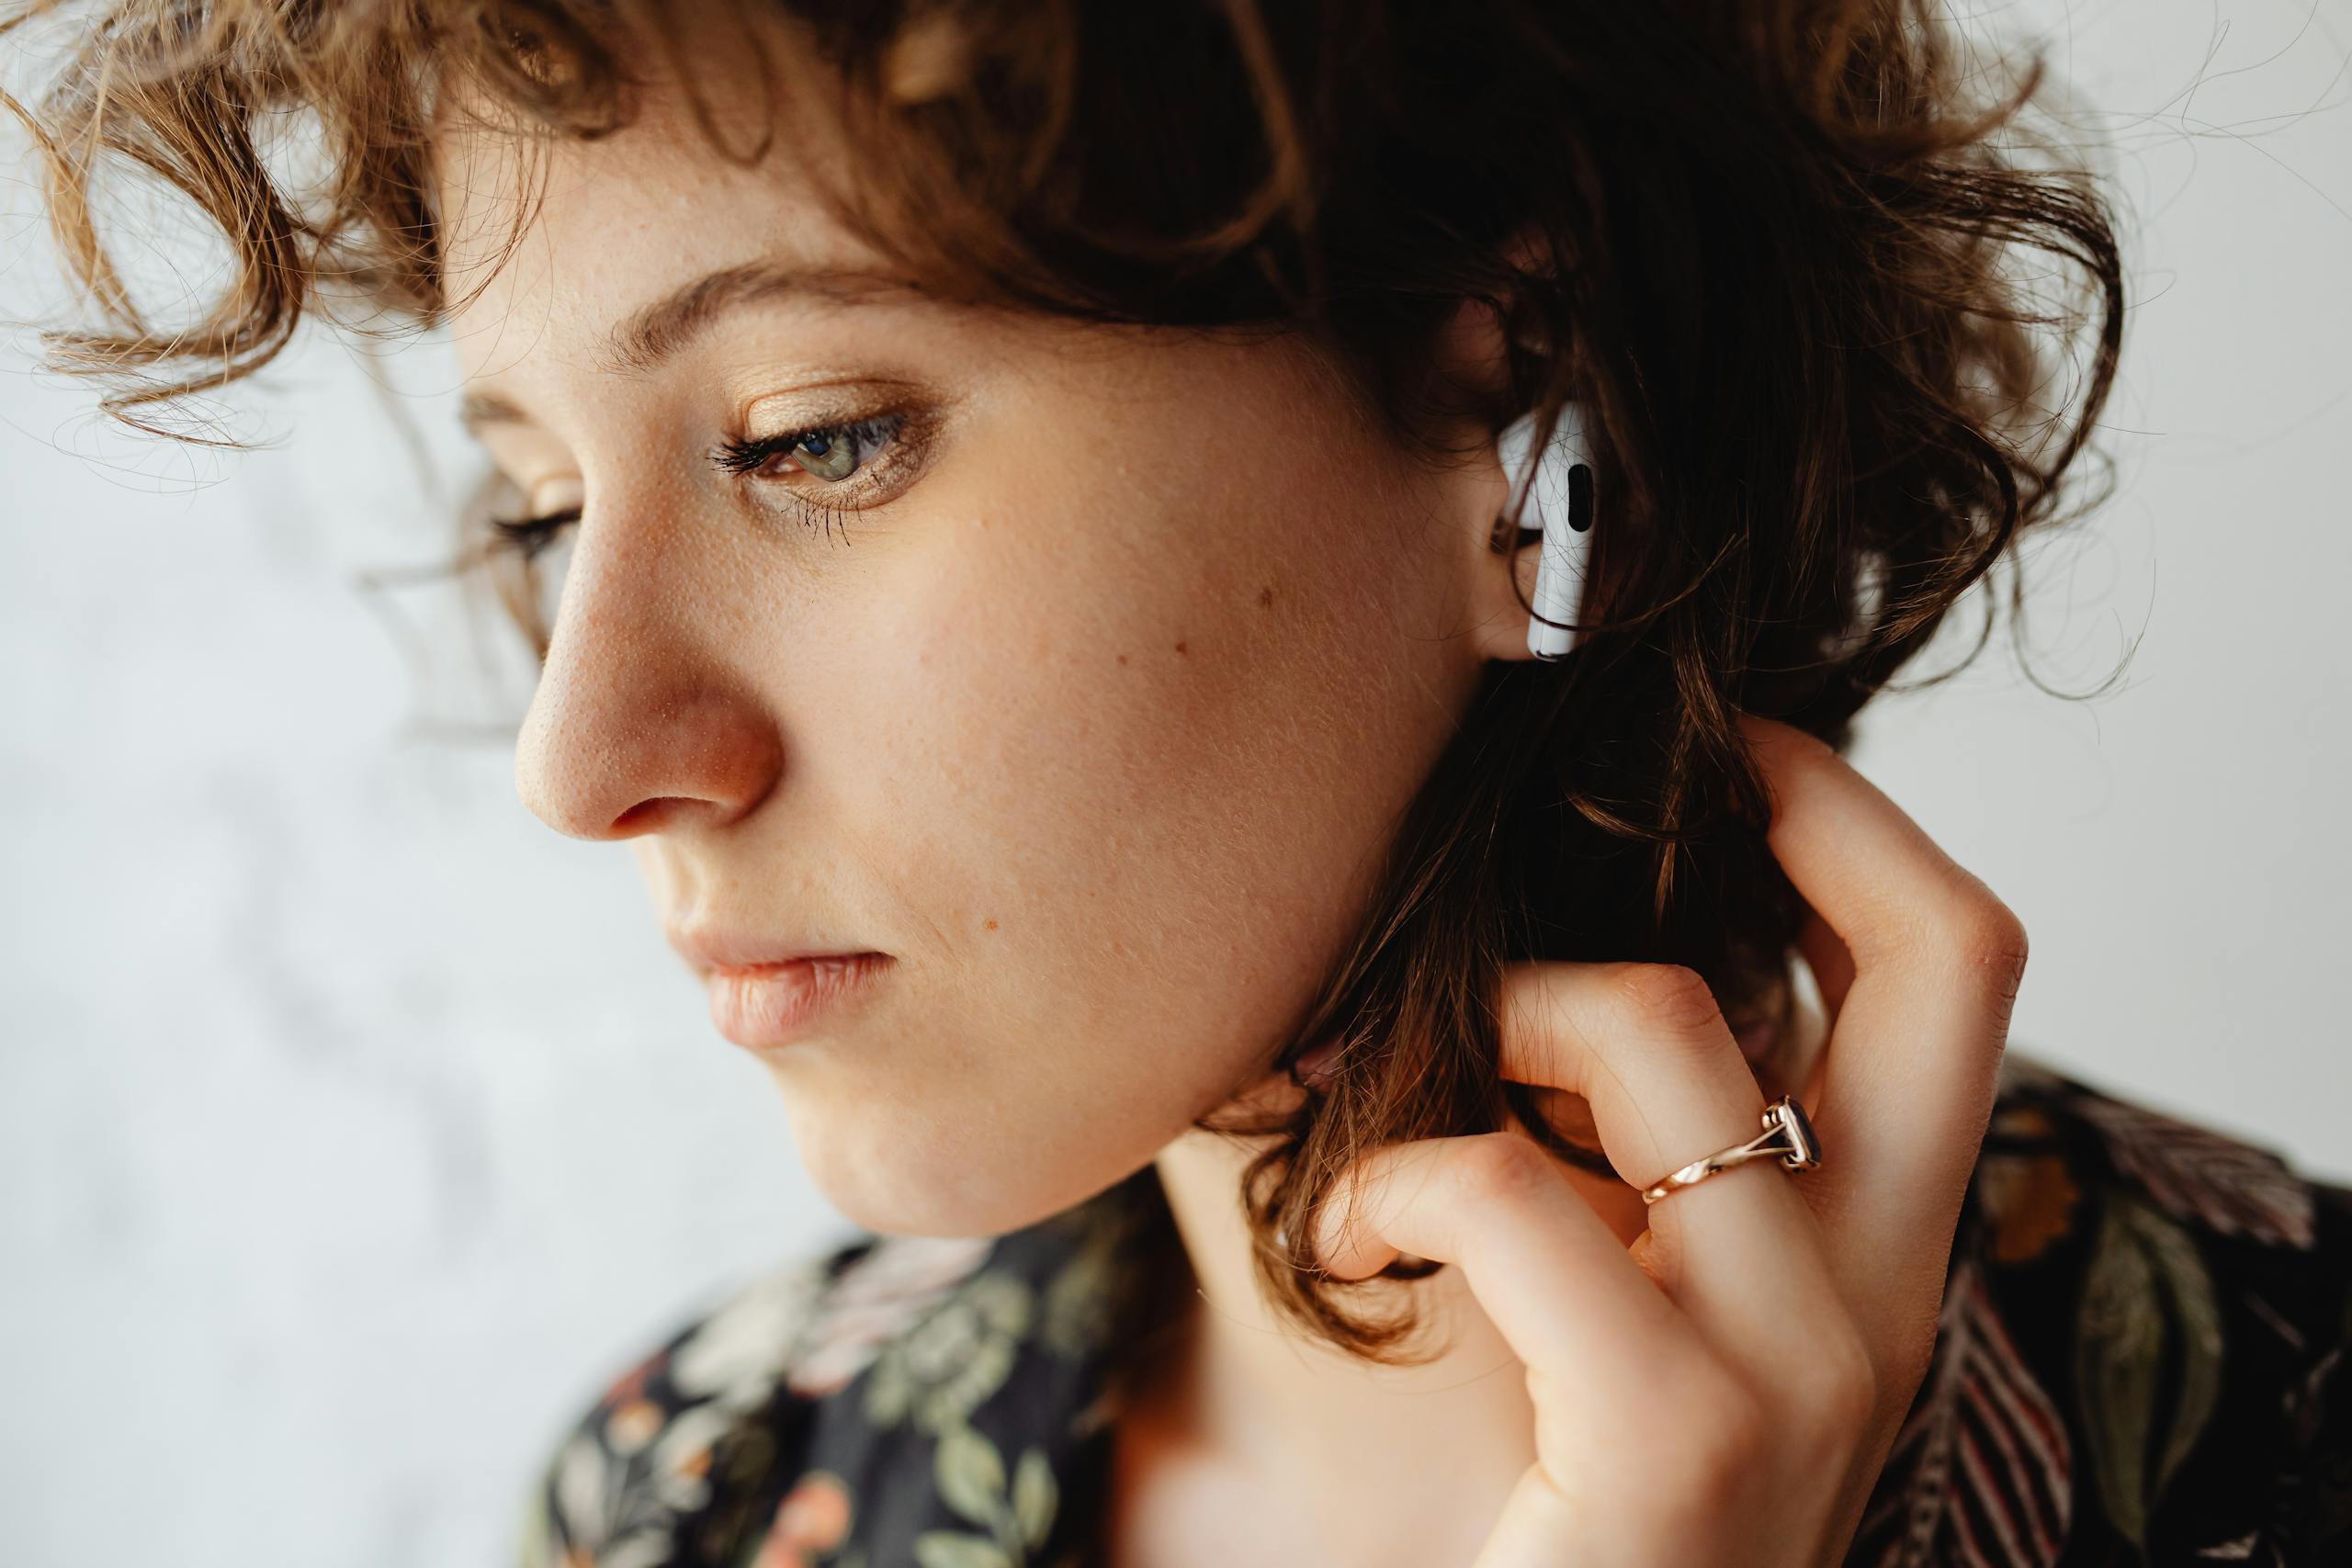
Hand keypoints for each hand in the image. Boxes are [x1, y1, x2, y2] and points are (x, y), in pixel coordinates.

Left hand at [1303, 714, 2030, 1565]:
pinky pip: (1517, 1194)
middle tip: (1644, 772)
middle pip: (1946, 952)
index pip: (1957, 963)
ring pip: (1669, 1036)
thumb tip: (1501, 944)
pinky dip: (1399, 1171)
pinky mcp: (1679, 1446)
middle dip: (1805, 800)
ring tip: (1389, 1094)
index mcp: (1877, 1248)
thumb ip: (1607, 1155)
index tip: (1718, 744)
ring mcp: (1805, 1372)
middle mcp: (1886, 1295)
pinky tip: (1353, 1225)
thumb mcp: (1614, 1306)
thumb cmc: (1544, 1504)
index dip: (1847, 811)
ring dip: (1490, 1015)